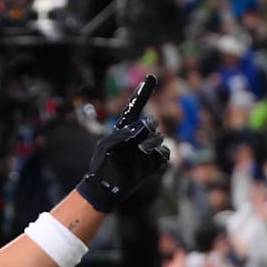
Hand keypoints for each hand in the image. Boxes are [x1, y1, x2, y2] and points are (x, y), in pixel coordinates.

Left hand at [76, 75, 169, 211]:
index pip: (135, 107)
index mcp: (124, 128)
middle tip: (134, 145)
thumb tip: (142, 127)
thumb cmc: (102, 166)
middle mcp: (138, 135)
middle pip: (151, 124)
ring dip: (150, 146)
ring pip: (159, 139)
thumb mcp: (107, 147)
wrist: (106, 189)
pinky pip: (164, 154)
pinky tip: (147, 166)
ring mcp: (147, 148)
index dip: (143, 92)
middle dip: (146, 132)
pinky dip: (157, 158)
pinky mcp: (153, 161)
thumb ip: (123, 135)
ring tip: (137, 156)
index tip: (150, 77)